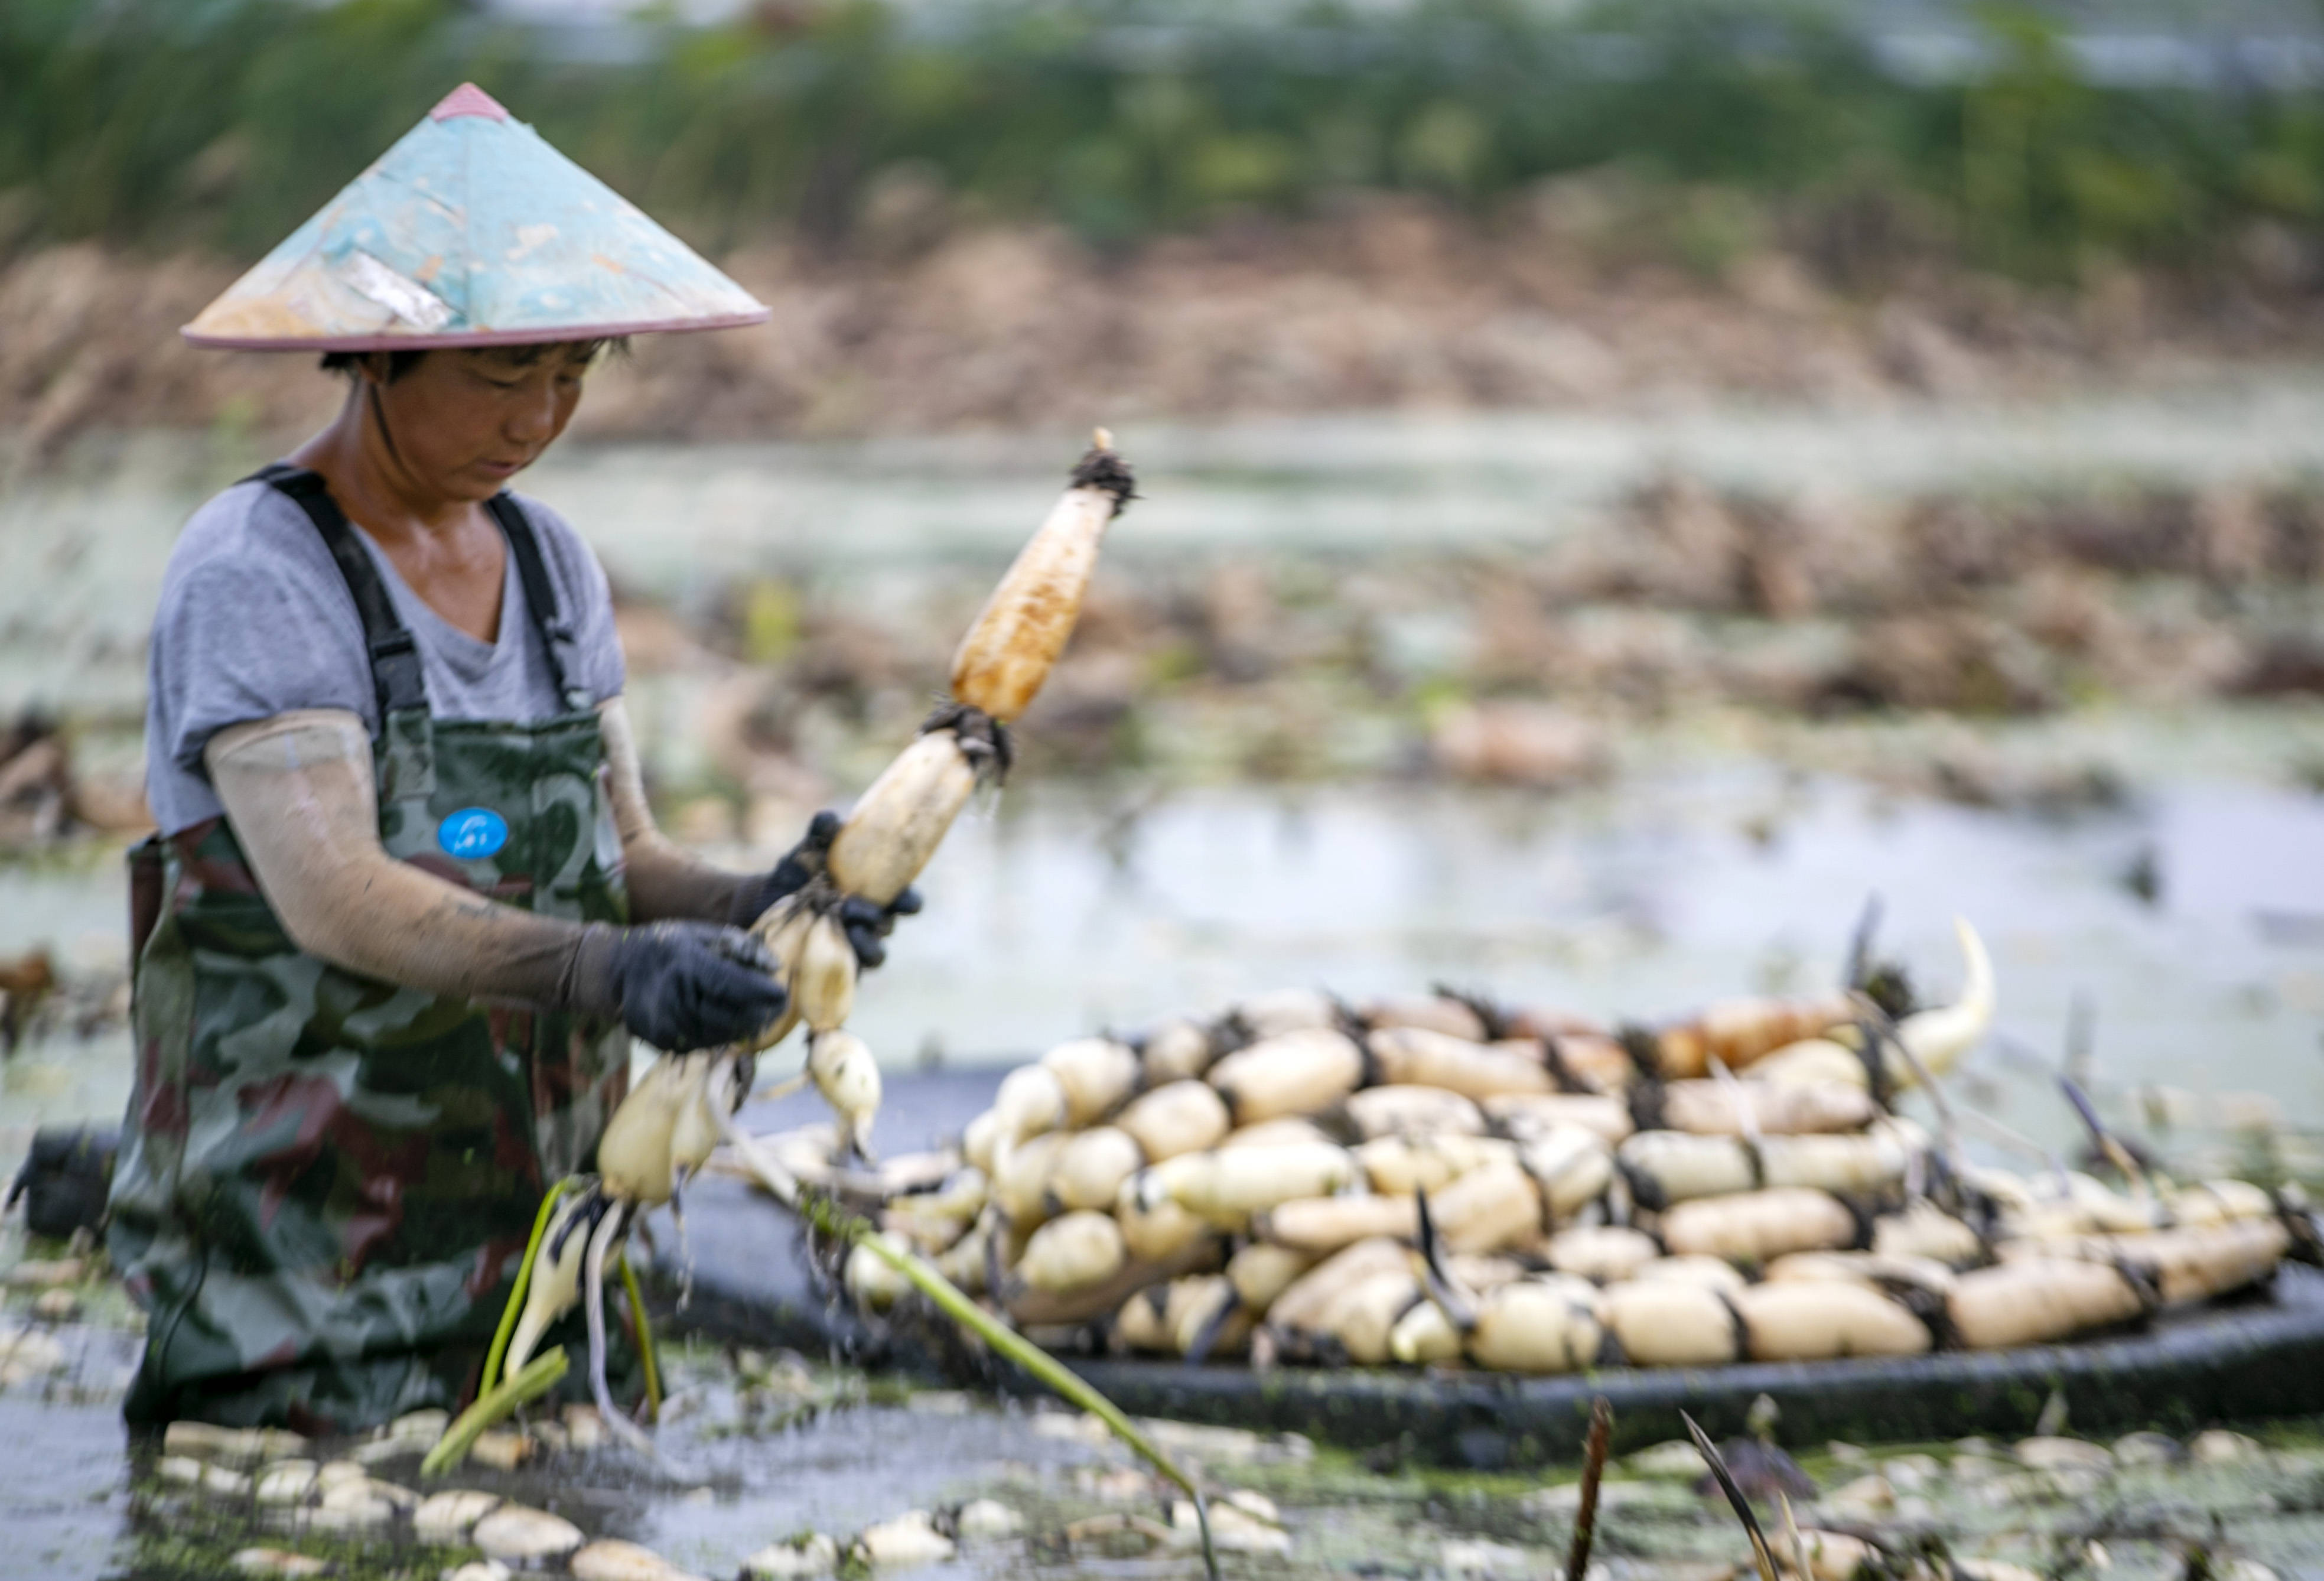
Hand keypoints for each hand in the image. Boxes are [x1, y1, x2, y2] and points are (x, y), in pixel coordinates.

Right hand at [607, 921, 788, 1051]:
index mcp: (685, 963)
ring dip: (744, 1028)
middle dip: (760, 1014)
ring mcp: (665, 1022)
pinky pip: (702, 1043)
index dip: (760, 992)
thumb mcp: (703, 934)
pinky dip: (722, 1035)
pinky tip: (734, 1024)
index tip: (784, 994)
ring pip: (719, 1034)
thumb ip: (741, 947)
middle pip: (729, 1015)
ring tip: (761, 1018)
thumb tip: (775, 966)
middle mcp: (673, 995)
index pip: (730, 984)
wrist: (621, 969)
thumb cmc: (672, 947)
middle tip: (779, 1009)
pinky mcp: (661, 1040)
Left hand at [728, 810, 922, 970]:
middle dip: (875, 917)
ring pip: (876, 953)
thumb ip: (821, 832)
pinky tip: (824, 953)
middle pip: (890, 925)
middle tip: (851, 907)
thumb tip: (831, 820)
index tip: (905, 901)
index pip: (906, 900)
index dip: (910, 901)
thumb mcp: (807, 849)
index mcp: (875, 893)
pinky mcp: (836, 968)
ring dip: (864, 943)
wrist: (762, 903)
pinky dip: (841, 963)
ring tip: (842, 932)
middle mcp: (871, 921)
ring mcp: (855, 947)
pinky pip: (849, 973)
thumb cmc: (796, 872)